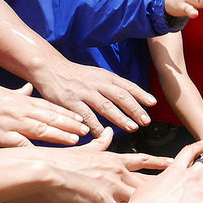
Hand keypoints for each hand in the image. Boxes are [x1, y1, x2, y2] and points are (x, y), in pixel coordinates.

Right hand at [0, 82, 89, 146]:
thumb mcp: (0, 91)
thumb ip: (18, 93)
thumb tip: (29, 88)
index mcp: (21, 100)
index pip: (50, 107)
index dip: (67, 113)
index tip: (82, 118)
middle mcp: (19, 110)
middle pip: (50, 117)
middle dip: (70, 124)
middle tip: (86, 130)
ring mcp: (10, 123)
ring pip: (40, 129)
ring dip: (59, 135)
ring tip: (75, 140)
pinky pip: (18, 144)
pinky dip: (32, 149)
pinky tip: (45, 155)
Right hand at [18, 127, 173, 202]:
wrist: (45, 172)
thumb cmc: (60, 160)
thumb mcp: (84, 148)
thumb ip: (99, 143)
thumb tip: (108, 132)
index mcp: (113, 160)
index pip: (143, 160)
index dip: (160, 163)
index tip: (174, 163)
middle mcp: (117, 173)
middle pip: (146, 183)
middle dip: (163, 190)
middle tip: (180, 193)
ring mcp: (111, 188)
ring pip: (136, 201)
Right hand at [33, 58, 157, 136]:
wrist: (50, 68)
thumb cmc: (77, 75)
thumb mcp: (97, 74)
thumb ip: (112, 85)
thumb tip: (131, 97)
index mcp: (106, 76)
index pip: (127, 85)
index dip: (141, 94)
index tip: (153, 103)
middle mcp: (97, 83)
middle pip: (120, 96)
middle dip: (135, 109)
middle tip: (146, 121)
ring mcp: (84, 92)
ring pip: (106, 106)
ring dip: (120, 118)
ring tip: (131, 128)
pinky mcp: (70, 101)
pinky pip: (85, 116)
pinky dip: (95, 126)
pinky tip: (103, 134)